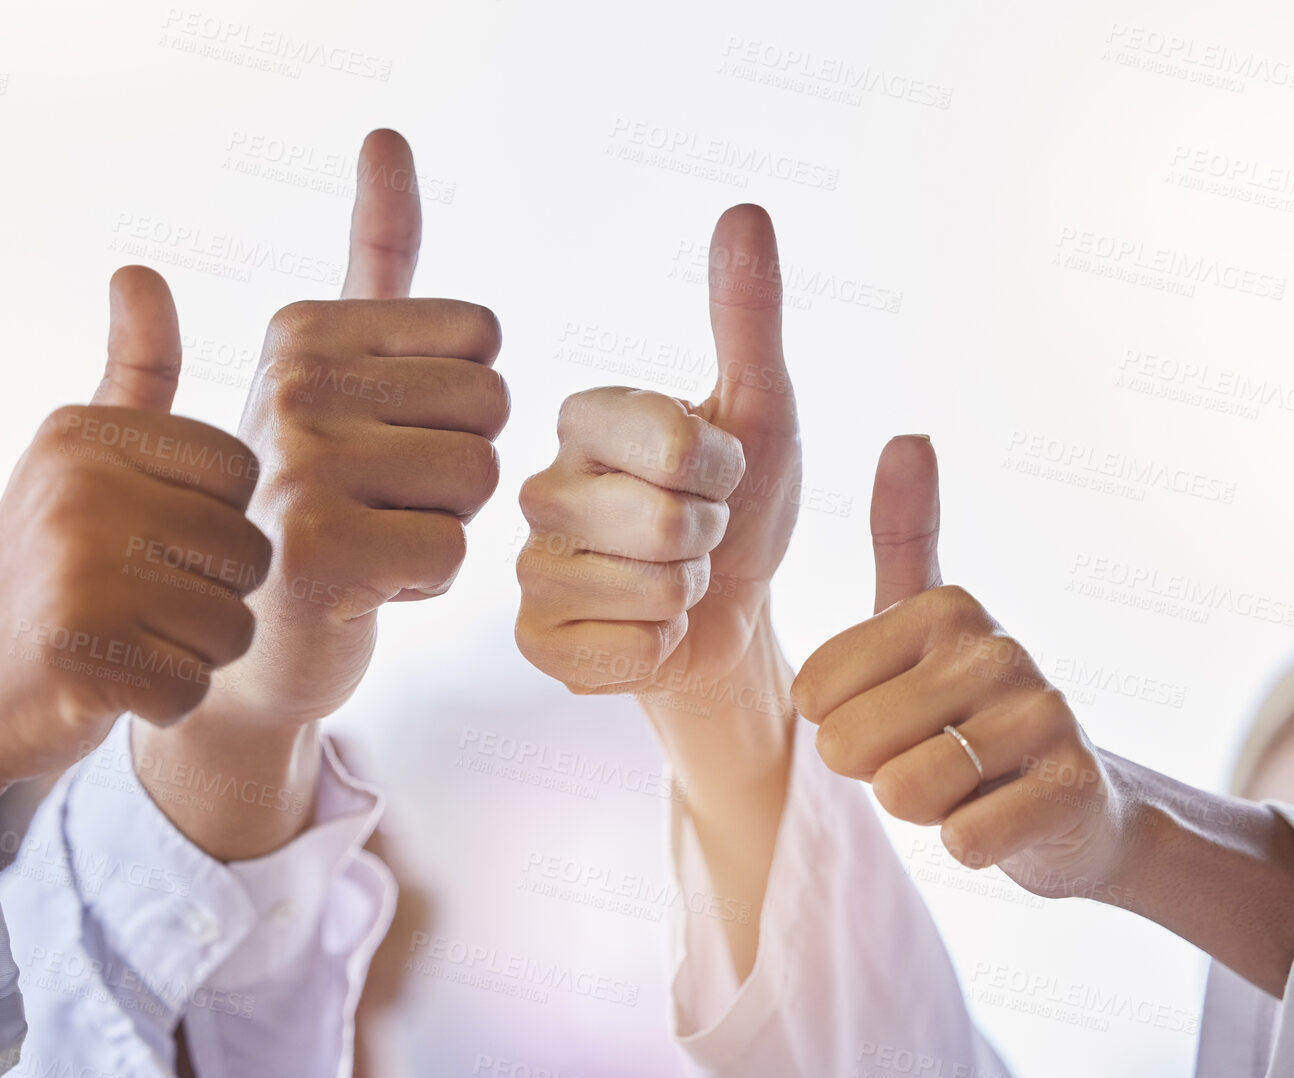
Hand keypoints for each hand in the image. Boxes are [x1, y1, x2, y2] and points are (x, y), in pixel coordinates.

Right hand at [0, 266, 267, 905]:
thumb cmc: (51, 568)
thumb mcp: (83, 457)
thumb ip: (134, 372)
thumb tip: (138, 269)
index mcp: (87, 434)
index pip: (244, 476)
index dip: (221, 525)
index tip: (158, 540)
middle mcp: (76, 490)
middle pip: (249, 554)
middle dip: (217, 596)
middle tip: (144, 604)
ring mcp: (71, 571)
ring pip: (232, 626)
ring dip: (197, 654)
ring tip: (132, 640)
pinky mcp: (76, 656)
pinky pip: (193, 686)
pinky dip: (169, 700)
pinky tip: (120, 685)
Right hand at [133, 129, 507, 858]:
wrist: (226, 640)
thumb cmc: (296, 505)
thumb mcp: (328, 368)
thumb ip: (372, 259)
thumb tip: (389, 136)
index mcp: (300, 330)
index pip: (483, 338)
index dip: (456, 403)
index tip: (382, 439)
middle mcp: (290, 382)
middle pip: (491, 405)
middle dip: (457, 468)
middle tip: (377, 501)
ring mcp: (296, 466)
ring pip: (478, 480)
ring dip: (441, 526)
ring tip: (365, 541)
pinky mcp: (315, 555)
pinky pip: (452, 555)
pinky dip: (421, 585)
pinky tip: (358, 590)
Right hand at [515, 204, 796, 702]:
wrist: (733, 617)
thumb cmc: (745, 507)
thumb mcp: (763, 410)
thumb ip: (748, 314)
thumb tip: (745, 210)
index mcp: (583, 416)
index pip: (676, 443)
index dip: (724, 470)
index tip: (719, 474)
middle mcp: (540, 483)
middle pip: (667, 524)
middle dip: (713, 540)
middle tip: (700, 537)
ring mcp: (531, 567)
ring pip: (649, 591)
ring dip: (689, 595)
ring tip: (675, 581)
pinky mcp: (537, 640)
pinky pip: (620, 650)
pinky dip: (658, 648)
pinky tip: (647, 630)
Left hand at [791, 438, 1293, 994]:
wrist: (1076, 806)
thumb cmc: (971, 715)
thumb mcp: (925, 623)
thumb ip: (905, 536)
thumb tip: (910, 436)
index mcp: (944, 608)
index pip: (815, 693)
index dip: (835, 729)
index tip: (893, 717)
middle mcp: (998, 648)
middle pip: (852, 745)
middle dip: (876, 774)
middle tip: (929, 758)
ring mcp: (1044, 715)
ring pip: (905, 792)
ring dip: (923, 809)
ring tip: (966, 784)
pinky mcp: (1073, 785)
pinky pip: (963, 839)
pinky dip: (969, 843)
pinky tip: (1002, 817)